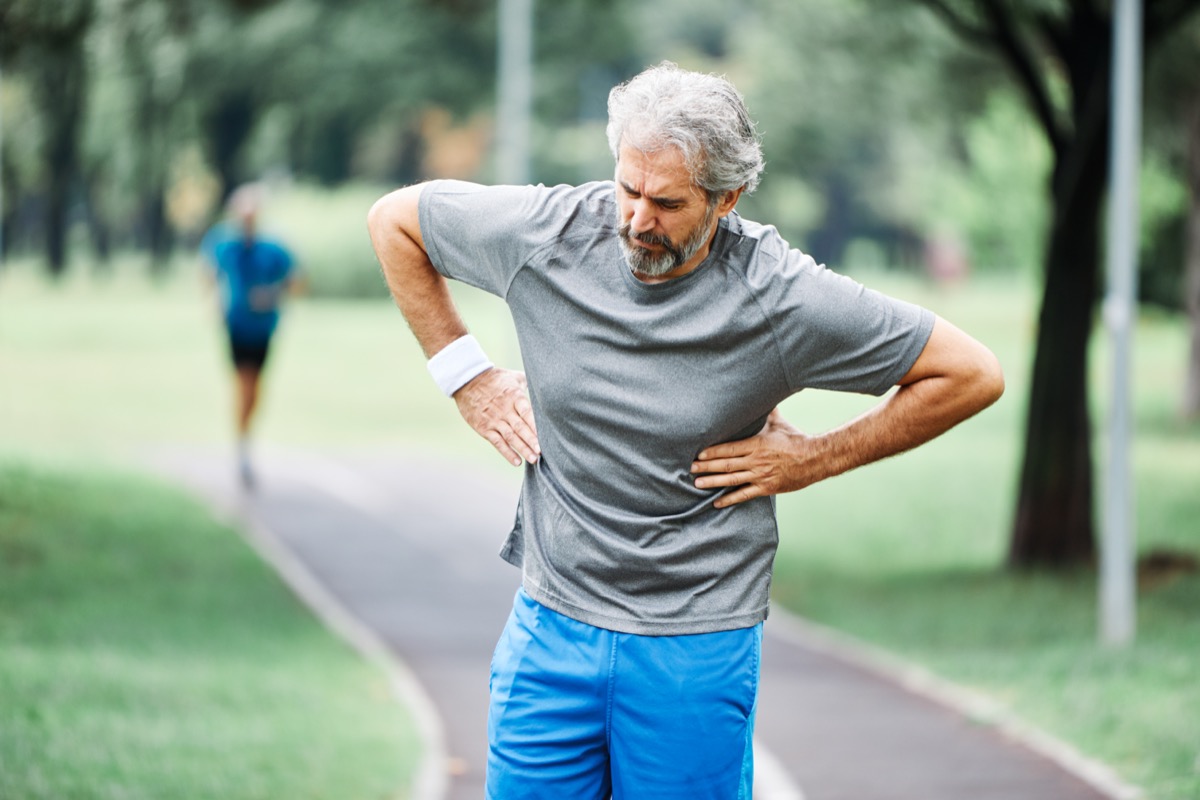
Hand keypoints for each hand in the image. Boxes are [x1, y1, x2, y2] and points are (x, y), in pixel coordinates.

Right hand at [454, 368, 539, 465]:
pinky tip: (517, 461)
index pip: (527, 412)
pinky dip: (507, 453)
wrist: (467, 380)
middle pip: (520, 428)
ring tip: (533, 459)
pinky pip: (497, 442)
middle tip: (541, 452)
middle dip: (531, 441)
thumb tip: (543, 383)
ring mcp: (494, 420)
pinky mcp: (484, 428)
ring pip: (510, 437)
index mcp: (514, 396)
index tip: (545, 435)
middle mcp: (505, 410)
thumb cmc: (494, 378)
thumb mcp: (512, 376)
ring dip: (522, 449)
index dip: (535, 425)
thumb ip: (527, 382)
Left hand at [691, 409, 813, 507]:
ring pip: (732, 480)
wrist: (814, 458)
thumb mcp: (778, 423)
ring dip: (713, 482)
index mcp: (756, 444)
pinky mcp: (766, 488)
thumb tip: (760, 393)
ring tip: (697, 483)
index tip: (698, 454)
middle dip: (706, 466)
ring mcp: (760, 476)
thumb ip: (766, 411)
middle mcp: (756, 461)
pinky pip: (744, 495)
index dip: (712, 452)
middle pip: (726, 464)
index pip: (729, 448)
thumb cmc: (795, 439)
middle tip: (690, 468)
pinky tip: (717, 502)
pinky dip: (730, 499)